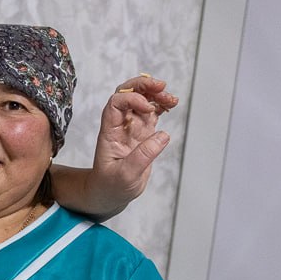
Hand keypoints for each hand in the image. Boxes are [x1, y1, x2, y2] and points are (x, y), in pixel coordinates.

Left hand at [86, 75, 178, 215]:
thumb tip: (163, 136)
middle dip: (142, 86)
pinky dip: (161, 105)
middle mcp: (120, 125)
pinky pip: (152, 112)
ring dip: (155, 94)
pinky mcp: (143, 133)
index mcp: (109, 132)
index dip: (131, 99)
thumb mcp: (125, 176)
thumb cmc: (110, 186)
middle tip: (161, 86)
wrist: (109, 193)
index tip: (148, 107)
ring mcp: (132, 128)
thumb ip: (143, 157)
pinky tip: (171, 104)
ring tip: (171, 98)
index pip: (115, 104)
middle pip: (127, 94)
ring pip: (141, 100)